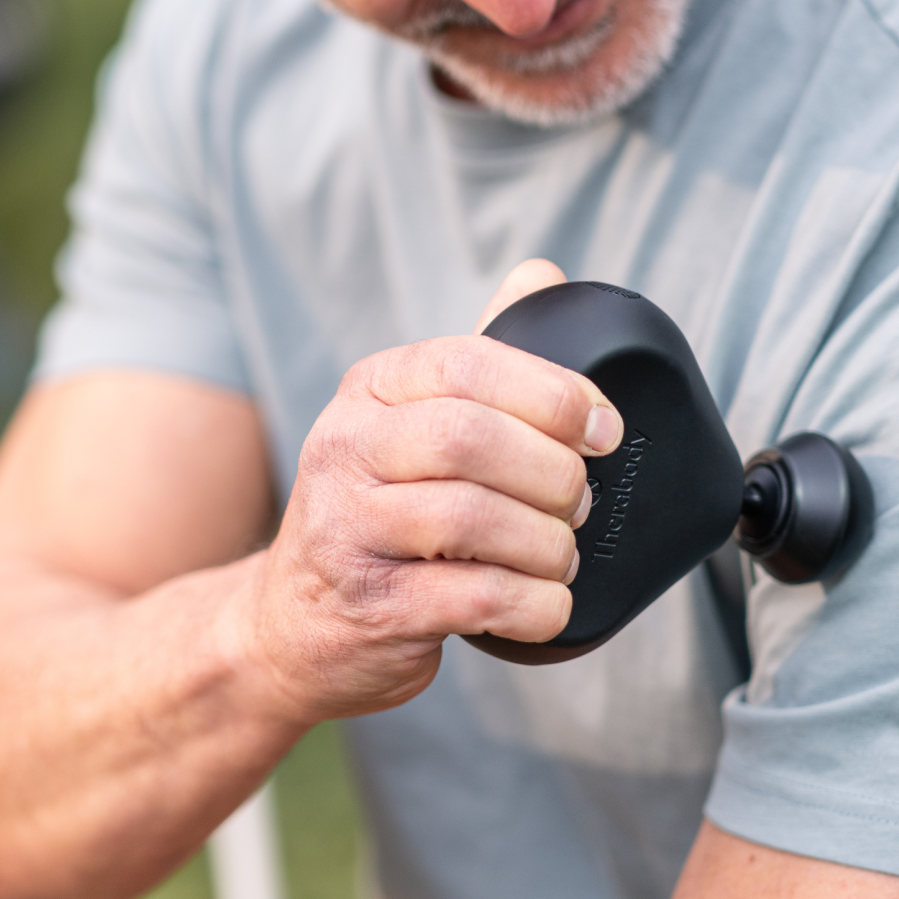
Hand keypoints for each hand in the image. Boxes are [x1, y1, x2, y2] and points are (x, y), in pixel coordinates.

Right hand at [244, 260, 621, 723]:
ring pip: (474, 520)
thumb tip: (543, 274)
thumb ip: (479, 359)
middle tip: (579, 505)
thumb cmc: (379, 513)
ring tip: (561, 556)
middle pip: (471, 439)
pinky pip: (477, 599)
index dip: (553, 394)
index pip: (468, 364)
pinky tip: (546, 605)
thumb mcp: (412, 423)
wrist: (294, 623)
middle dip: (552, 474)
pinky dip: (536, 605)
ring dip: (548, 544)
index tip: (603, 429)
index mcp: (370, 391)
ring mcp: (347, 531)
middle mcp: (345, 450)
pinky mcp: (370, 607)